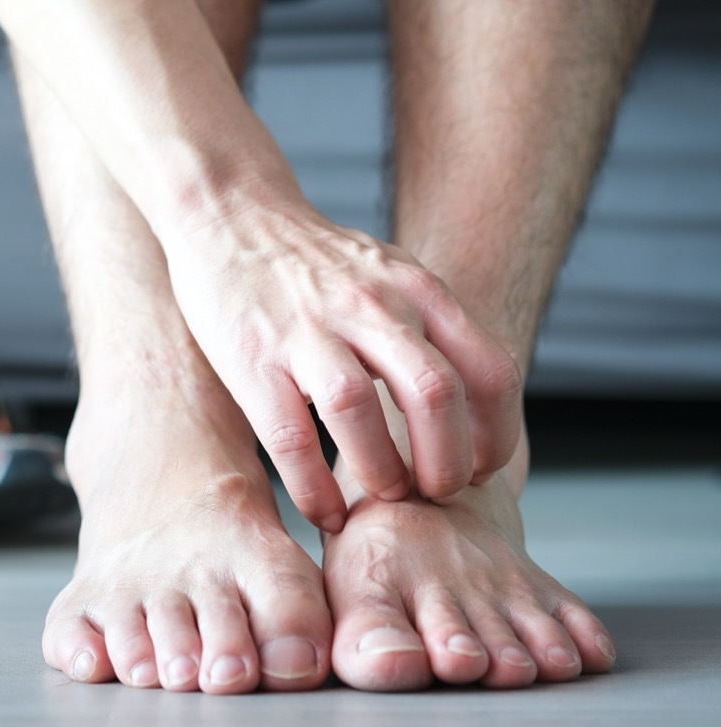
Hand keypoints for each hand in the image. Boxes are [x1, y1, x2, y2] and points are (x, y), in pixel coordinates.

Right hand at [163, 191, 522, 530]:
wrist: (231, 213)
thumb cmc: (313, 259)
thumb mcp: (391, 274)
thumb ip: (431, 326)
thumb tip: (471, 400)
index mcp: (416, 290)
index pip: (488, 370)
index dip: (497, 434)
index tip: (482, 469)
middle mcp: (370, 306)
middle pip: (435, 394)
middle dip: (446, 463)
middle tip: (436, 494)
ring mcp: (308, 331)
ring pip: (360, 412)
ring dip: (381, 474)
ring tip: (382, 498)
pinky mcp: (253, 358)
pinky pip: (291, 437)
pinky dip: (313, 487)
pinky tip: (324, 511)